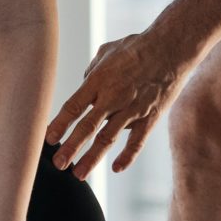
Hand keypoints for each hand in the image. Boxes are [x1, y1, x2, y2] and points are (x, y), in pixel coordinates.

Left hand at [48, 32, 192, 175]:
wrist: (172, 47)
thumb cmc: (137, 47)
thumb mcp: (106, 52)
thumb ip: (92, 72)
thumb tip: (83, 85)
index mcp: (99, 80)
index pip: (73, 107)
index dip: (59, 124)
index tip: (48, 139)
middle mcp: (113, 96)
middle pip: (87, 127)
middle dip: (71, 147)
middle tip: (58, 164)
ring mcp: (132, 108)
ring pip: (108, 138)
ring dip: (92, 158)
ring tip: (79, 174)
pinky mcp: (150, 116)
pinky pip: (137, 141)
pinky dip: (127, 156)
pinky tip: (116, 168)